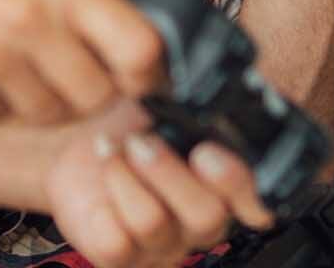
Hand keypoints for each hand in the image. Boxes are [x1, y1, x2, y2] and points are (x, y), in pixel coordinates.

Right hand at [0, 0, 196, 124]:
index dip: (150, 70)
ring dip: (47, 95)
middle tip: (71, 60)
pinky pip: (0, 117)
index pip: (141, 54)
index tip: (139, 68)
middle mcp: (27, 21)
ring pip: (51, 114)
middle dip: (95, 85)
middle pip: (98, 96)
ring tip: (21, 55)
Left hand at [43, 101, 276, 267]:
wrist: (75, 139)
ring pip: (153, 224)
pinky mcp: (120, 254)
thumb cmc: (131, 123)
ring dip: (126, 175)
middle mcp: (199, 222)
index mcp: (225, 187)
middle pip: (206, 216)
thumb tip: (213, 83)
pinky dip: (103, 201)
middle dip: (169, 171)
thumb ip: (199, 101)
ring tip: (112, 147)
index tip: (208, 153)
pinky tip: (102, 174)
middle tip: (142, 139)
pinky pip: (116, 243)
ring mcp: (161, 244)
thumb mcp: (168, 101)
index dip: (240, 186)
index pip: (258, 205)